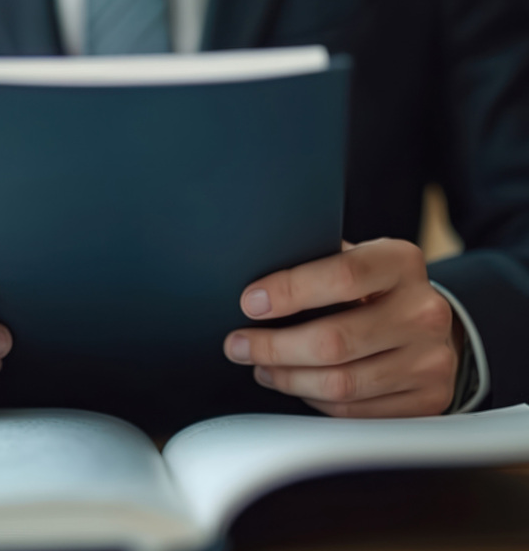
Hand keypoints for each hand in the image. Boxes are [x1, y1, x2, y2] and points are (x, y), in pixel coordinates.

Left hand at [224, 239, 462, 416]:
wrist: (429, 321)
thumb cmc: (375, 285)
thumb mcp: (356, 257)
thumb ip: (316, 263)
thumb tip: (255, 284)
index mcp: (401, 262)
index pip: (341, 277)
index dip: (289, 291)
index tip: (250, 303)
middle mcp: (424, 312)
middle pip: (334, 341)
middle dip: (272, 346)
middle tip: (238, 345)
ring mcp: (431, 360)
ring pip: (341, 384)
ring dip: (287, 378)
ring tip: (261, 366)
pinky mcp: (429, 399)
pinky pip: (355, 411)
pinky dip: (314, 400)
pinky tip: (294, 383)